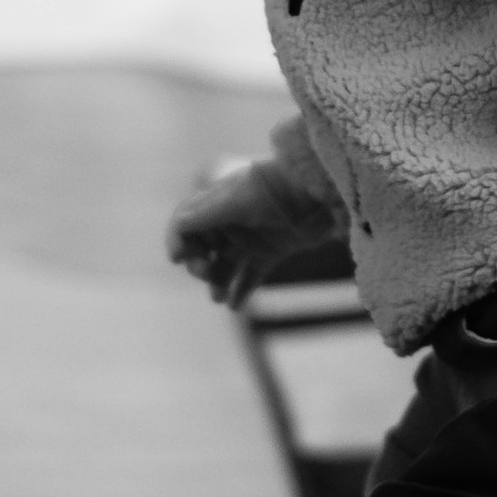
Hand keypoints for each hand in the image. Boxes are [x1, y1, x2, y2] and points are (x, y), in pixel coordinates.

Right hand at [167, 159, 315, 306]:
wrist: (318, 191)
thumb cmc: (274, 189)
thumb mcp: (235, 200)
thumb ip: (205, 214)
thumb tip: (178, 227)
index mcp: (217, 203)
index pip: (186, 223)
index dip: (178, 240)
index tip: (178, 257)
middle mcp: (231, 221)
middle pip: (203, 248)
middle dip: (199, 264)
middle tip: (207, 273)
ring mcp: (252, 238)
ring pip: (225, 265)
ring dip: (217, 282)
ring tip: (218, 298)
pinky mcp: (271, 252)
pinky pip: (251, 275)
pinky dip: (241, 291)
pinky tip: (235, 307)